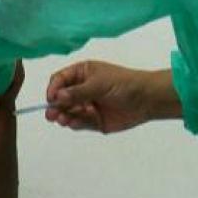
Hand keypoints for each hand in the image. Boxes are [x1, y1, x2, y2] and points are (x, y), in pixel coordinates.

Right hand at [44, 61, 179, 133]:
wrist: (147, 100)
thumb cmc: (123, 84)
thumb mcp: (99, 84)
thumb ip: (77, 92)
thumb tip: (56, 96)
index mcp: (82, 73)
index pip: (60, 80)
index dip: (53, 89)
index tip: (50, 99)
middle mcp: (82, 89)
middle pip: (61, 98)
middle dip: (56, 106)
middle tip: (51, 115)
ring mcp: (88, 105)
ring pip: (69, 112)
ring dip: (64, 116)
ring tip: (63, 120)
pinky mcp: (94, 120)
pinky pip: (80, 123)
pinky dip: (75, 123)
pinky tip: (73, 123)